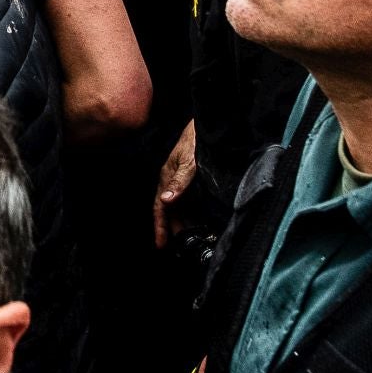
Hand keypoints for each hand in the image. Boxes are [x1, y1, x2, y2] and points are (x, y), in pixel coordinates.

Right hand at [153, 121, 196, 247]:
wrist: (211, 124)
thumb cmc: (197, 139)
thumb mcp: (189, 162)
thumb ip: (179, 182)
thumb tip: (165, 201)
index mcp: (167, 176)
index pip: (160, 206)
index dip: (160, 226)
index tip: (161, 244)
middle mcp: (174, 180)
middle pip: (171, 210)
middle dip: (173, 229)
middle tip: (178, 248)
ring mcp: (185, 180)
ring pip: (182, 207)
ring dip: (185, 223)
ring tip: (191, 239)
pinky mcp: (196, 179)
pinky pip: (192, 201)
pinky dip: (195, 214)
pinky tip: (201, 222)